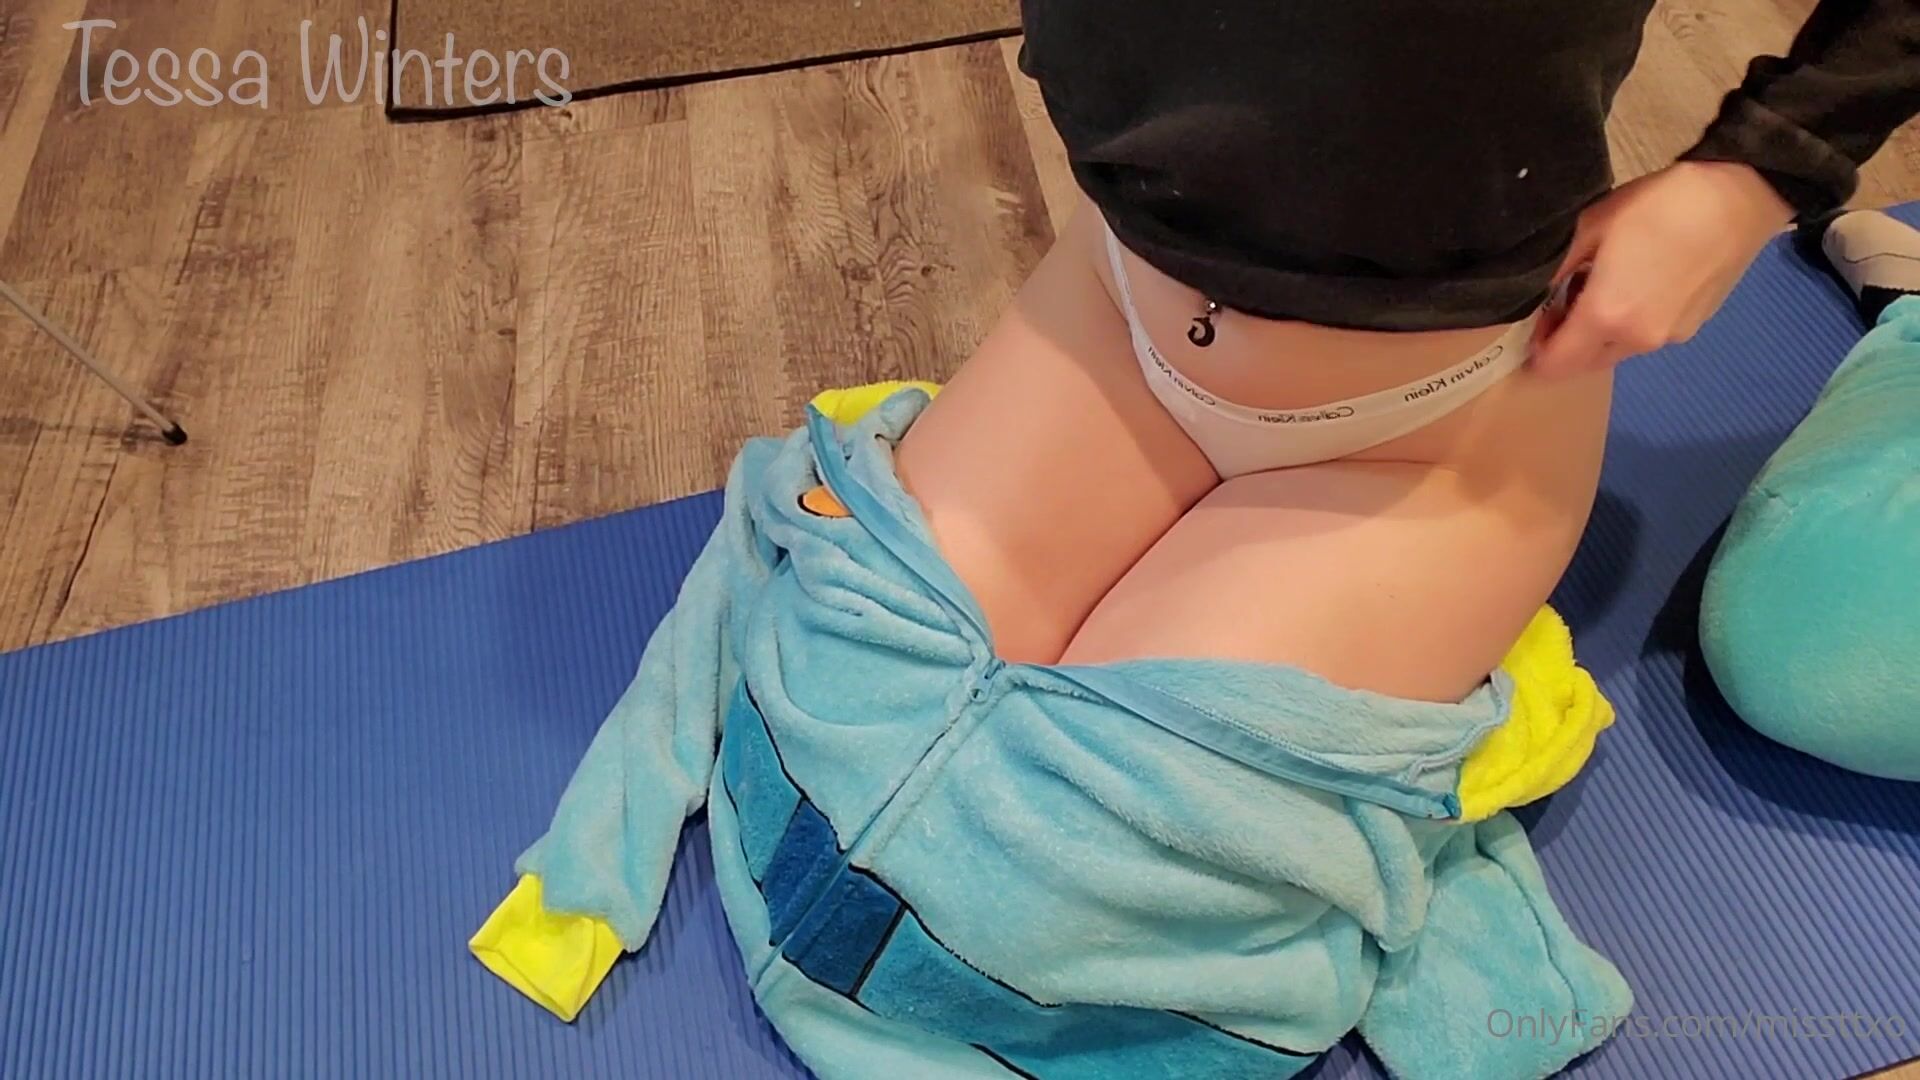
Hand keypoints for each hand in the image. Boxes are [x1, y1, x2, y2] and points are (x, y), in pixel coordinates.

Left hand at [1530, 161, 1794, 375]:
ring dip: (1599, 334)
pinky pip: (1647, 336)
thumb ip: (1556, 269)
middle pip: (1585, 363)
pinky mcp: (1693, 327)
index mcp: (1606, 319)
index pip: (1554, 366)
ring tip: (1603, 287)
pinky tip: (1638, 285)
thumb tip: (1535, 296)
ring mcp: (1670, 338)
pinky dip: (1630, 324)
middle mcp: (1637, 340)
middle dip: (1566, 343)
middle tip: (1565, 300)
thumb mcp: (1592, 227)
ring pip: (1616, 352)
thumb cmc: (1659, 206)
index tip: (1534, 322)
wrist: (1739, 197)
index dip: (1535, 351)